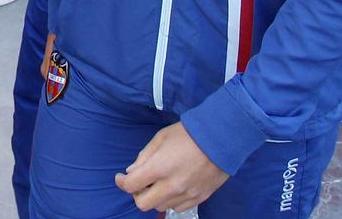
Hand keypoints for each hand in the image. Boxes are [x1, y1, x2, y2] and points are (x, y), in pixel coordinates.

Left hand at [114, 122, 228, 211]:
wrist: (221, 139)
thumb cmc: (189, 134)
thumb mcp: (161, 137)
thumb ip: (144, 156)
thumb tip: (131, 172)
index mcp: (159, 167)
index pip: (131, 185)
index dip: (121, 182)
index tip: (121, 177)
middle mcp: (172, 185)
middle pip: (143, 204)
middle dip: (136, 193)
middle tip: (139, 182)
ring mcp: (187, 194)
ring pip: (160, 207)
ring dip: (154, 197)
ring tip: (158, 183)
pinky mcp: (199, 198)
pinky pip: (178, 208)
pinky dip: (171, 200)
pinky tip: (173, 187)